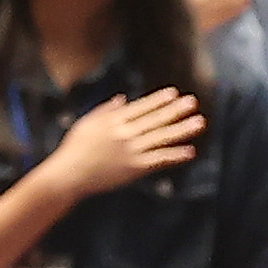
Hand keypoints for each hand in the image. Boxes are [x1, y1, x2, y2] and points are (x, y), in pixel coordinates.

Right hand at [34, 86, 203, 200]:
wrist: (68, 175)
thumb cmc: (74, 149)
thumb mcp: (86, 123)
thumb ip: (105, 110)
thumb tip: (122, 98)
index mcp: (112, 121)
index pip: (140, 107)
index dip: (158, 100)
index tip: (174, 93)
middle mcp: (124, 133)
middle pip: (155, 120)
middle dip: (175, 110)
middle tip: (193, 102)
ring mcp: (131, 151)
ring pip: (161, 137)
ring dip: (182, 130)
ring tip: (200, 122)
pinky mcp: (134, 168)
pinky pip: (159, 159)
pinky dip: (175, 155)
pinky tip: (190, 151)